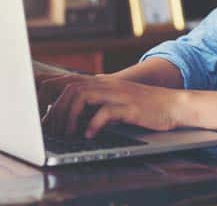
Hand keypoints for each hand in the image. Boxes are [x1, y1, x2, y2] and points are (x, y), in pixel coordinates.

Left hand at [39, 74, 186, 138]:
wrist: (174, 105)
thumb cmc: (145, 107)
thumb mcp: (117, 102)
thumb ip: (97, 105)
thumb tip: (70, 118)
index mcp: (103, 83)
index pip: (69, 81)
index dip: (51, 95)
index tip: (42, 115)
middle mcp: (109, 84)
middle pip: (71, 89)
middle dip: (57, 111)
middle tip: (52, 131)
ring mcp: (119, 94)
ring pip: (84, 97)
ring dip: (71, 117)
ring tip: (68, 134)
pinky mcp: (131, 107)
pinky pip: (106, 112)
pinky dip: (94, 124)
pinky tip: (90, 136)